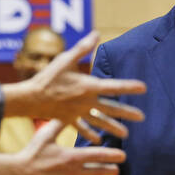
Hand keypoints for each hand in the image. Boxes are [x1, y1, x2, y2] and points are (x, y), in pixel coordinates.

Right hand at [0, 120, 125, 174]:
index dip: (114, 155)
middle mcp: (74, 172)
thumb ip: (60, 123)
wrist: (17, 173)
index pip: (99, 155)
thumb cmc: (31, 152)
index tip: (123, 155)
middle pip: (100, 172)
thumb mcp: (46, 135)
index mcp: (72, 156)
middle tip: (117, 170)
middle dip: (112, 171)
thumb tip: (69, 110)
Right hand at [2, 31, 146, 143]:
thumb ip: (82, 48)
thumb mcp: (65, 59)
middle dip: (127, 113)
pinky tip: (99, 140)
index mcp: (88, 86)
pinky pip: (82, 128)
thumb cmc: (48, 77)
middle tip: (142, 117)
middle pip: (111, 108)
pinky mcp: (69, 119)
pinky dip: (90, 134)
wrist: (31, 98)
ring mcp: (78, 112)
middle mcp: (86, 102)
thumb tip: (97, 34)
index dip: (129, 87)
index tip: (143, 88)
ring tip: (125, 135)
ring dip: (113, 128)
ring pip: (100, 122)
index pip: (113, 86)